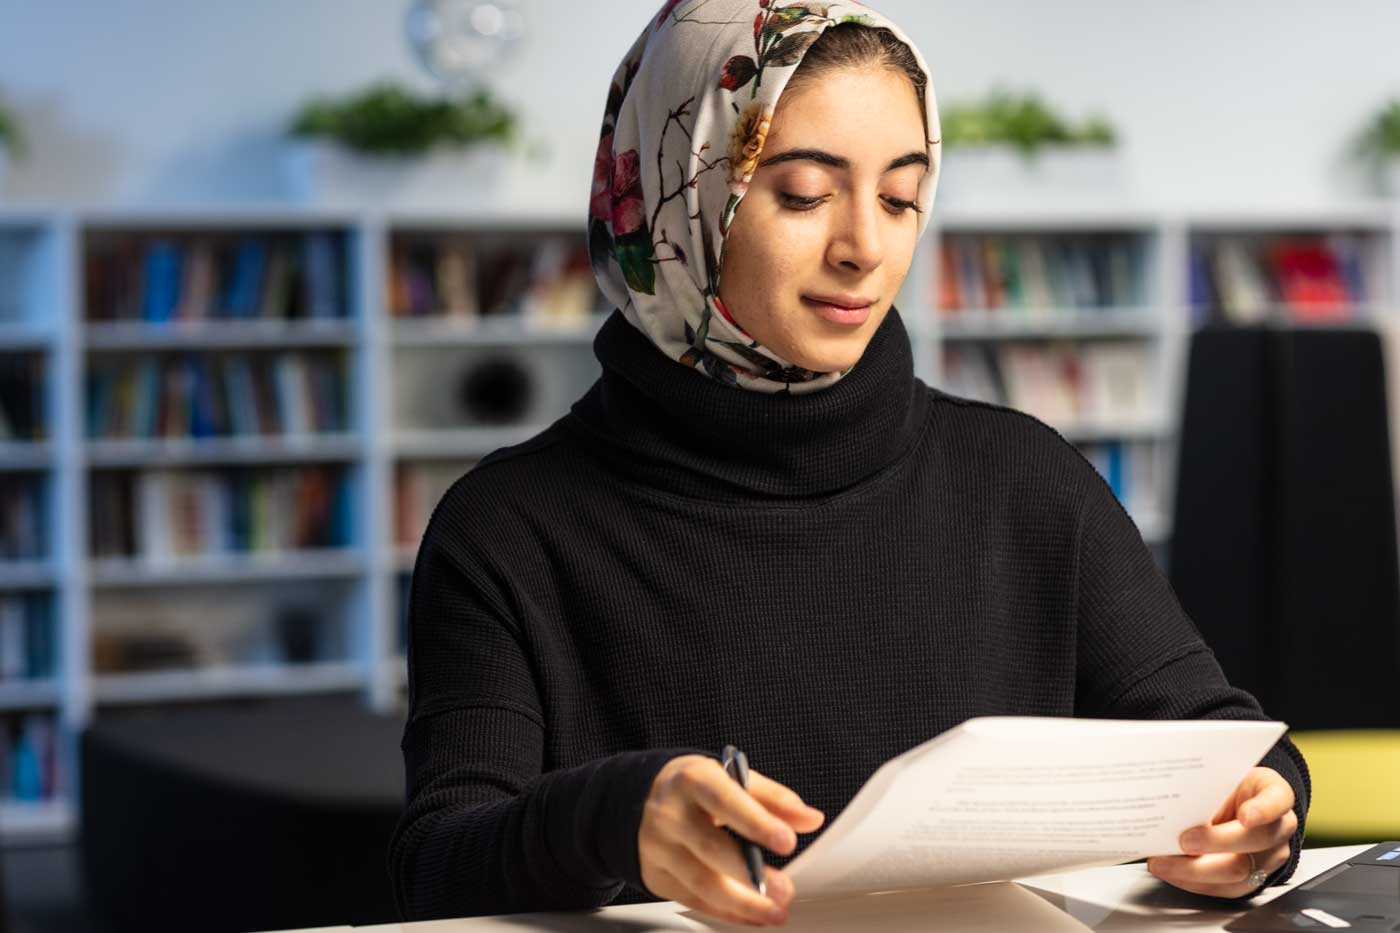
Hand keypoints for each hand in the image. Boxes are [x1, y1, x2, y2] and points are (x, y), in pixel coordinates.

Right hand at [639, 754, 824, 925]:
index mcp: (693, 780)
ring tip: (775, 911)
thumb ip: (772, 798)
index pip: (725, 800)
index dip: (756, 822)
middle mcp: (670, 814)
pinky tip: (751, 916)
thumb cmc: (692, 788)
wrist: (638, 799)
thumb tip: (810, 819)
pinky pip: (693, 900)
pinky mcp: (656, 876)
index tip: (787, 840)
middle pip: (710, 848)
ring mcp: (659, 848)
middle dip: (751, 874)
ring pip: (701, 882)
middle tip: (785, 889)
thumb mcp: (729, 778)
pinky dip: (726, 912)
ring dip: (743, 903)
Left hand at [1147, 766, 1298, 898]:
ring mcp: (1269, 857)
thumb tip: (1170, 798)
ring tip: (1164, 863)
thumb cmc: (1223, 787)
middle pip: (1257, 840)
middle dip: (1216, 842)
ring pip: (1240, 871)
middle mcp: (1278, 828)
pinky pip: (1226, 888)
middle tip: (1184, 841)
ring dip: (1195, 870)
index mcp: (1274, 794)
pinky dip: (1194, 882)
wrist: (1231, 805)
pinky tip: (1172, 873)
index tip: (1245, 815)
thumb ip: (1204, 785)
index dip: (1263, 809)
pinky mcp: (1252, 880)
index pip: (1278, 799)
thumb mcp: (1217, 776)